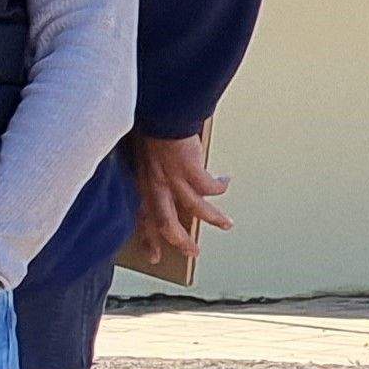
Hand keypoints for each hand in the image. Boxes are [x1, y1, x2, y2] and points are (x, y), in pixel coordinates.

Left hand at [129, 130, 232, 257]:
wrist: (159, 113)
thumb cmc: (150, 130)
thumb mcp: (142, 157)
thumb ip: (150, 173)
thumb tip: (161, 183)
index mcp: (142, 183)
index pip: (142, 217)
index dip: (148, 238)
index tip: (154, 255)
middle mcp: (155, 185)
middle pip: (166, 223)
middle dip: (181, 241)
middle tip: (193, 252)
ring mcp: (173, 179)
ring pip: (195, 209)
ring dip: (213, 218)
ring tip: (226, 224)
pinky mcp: (191, 171)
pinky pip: (210, 188)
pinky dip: (219, 188)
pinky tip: (225, 182)